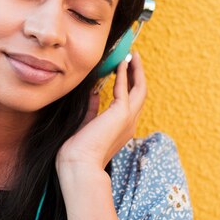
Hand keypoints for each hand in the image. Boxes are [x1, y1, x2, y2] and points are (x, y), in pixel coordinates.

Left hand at [56, 52, 146, 170]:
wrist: (78, 164)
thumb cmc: (78, 150)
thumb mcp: (86, 124)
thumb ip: (92, 110)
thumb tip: (94, 94)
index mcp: (122, 128)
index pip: (130, 101)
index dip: (129, 84)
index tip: (124, 69)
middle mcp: (130, 123)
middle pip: (140, 93)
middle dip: (138, 74)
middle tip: (133, 57)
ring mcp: (128, 119)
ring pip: (139, 89)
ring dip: (136, 70)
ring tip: (132, 55)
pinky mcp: (122, 114)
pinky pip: (126, 89)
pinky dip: (124, 74)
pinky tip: (120, 62)